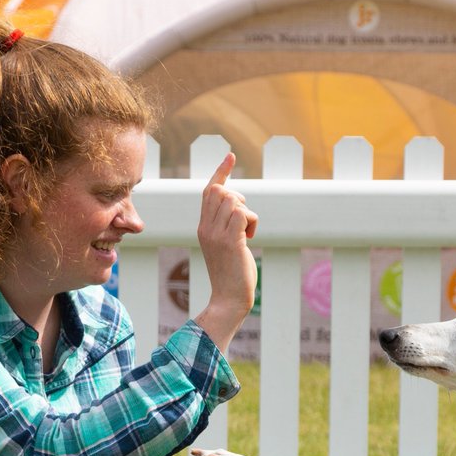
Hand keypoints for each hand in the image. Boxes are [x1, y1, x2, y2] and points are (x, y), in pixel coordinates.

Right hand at [194, 153, 258, 352]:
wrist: (228, 300)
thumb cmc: (232, 277)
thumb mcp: (226, 246)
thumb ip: (227, 227)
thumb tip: (240, 210)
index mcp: (203, 228)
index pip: (209, 191)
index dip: (221, 172)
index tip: (230, 155)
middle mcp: (206, 228)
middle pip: (222, 191)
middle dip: (240, 199)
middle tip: (244, 223)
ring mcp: (216, 235)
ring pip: (234, 201)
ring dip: (247, 213)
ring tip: (247, 234)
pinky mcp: (230, 242)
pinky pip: (243, 213)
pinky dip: (252, 222)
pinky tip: (250, 239)